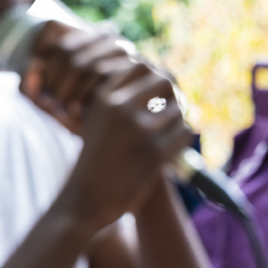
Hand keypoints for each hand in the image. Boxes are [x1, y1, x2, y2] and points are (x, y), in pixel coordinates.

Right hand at [30, 26, 191, 230]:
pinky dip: (182, 141)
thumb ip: (117, 101)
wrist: (84, 202)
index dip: (152, 78)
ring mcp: (138, 129)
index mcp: (103, 97)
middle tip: (170, 111)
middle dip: (172, 95)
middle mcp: (120, 108)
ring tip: (168, 136)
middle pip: (164, 80)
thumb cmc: (92, 162)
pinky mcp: (154, 153)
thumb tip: (151, 75)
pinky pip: (184, 133)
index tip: (155, 95)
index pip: (139, 65)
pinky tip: (172, 150)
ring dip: (177, 122)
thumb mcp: (94, 123)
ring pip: (178, 109)